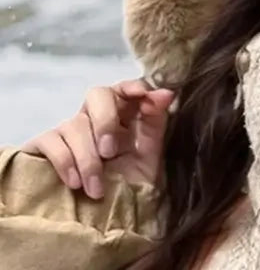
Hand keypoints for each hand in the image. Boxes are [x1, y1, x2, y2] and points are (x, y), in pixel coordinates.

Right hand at [20, 78, 174, 199]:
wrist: (103, 219)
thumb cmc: (128, 181)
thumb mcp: (149, 152)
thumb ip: (157, 120)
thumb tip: (167, 93)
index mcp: (124, 111)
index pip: (126, 87)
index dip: (133, 86)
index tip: (142, 95)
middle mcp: (96, 114)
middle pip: (97, 95)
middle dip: (105, 121)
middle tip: (110, 152)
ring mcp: (70, 128)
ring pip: (75, 124)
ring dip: (87, 158)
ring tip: (95, 188)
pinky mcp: (46, 145)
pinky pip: (50, 140)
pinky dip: (64, 161)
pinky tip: (74, 182)